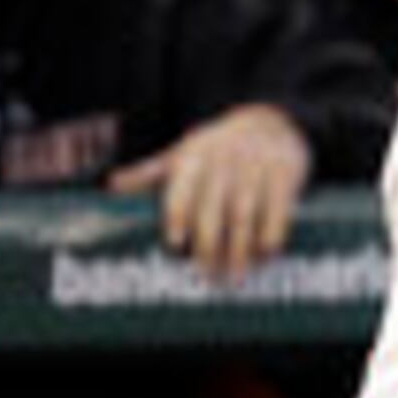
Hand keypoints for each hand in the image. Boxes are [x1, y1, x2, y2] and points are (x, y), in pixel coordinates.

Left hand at [114, 105, 310, 279]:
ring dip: (241, 250)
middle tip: (207, 275)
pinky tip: (265, 256)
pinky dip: (272, 235)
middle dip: (210, 245)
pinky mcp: (286, 173)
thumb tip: (111, 186)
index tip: (176, 245)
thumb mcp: (182, 153)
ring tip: (235, 277)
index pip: (182, 190)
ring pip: (246, 215)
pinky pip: (278, 210)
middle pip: (215, 210)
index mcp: (194, 156)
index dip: (178, 217)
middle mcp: (224, 160)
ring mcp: (257, 166)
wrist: (270, 120)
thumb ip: (150, 173)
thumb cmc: (217, 146)